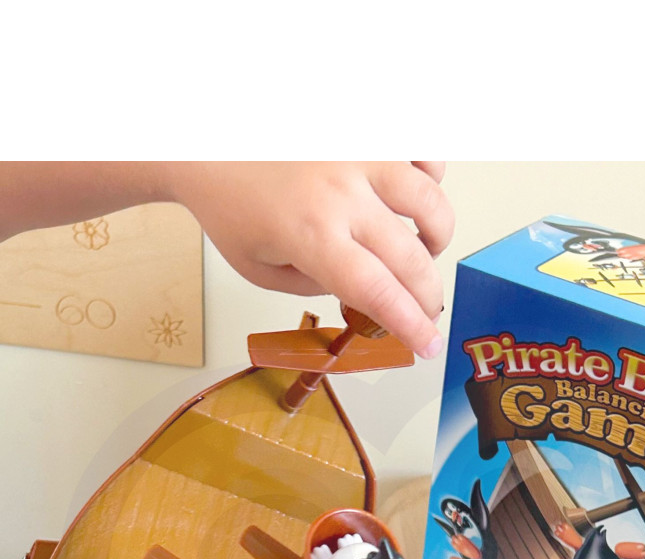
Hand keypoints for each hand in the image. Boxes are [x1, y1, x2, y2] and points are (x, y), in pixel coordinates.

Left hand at [175, 162, 453, 357]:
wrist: (207, 141)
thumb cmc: (230, 202)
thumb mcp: (260, 269)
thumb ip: (314, 287)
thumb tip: (360, 289)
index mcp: (312, 235)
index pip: (378, 292)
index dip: (410, 325)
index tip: (427, 344)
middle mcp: (342, 192)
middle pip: (412, 257)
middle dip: (428, 296)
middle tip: (426, 310)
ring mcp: (360, 153)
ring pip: (431, 200)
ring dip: (437, 238)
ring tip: (419, 250)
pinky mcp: (368, 128)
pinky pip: (424, 153)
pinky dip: (431, 180)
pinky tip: (408, 199)